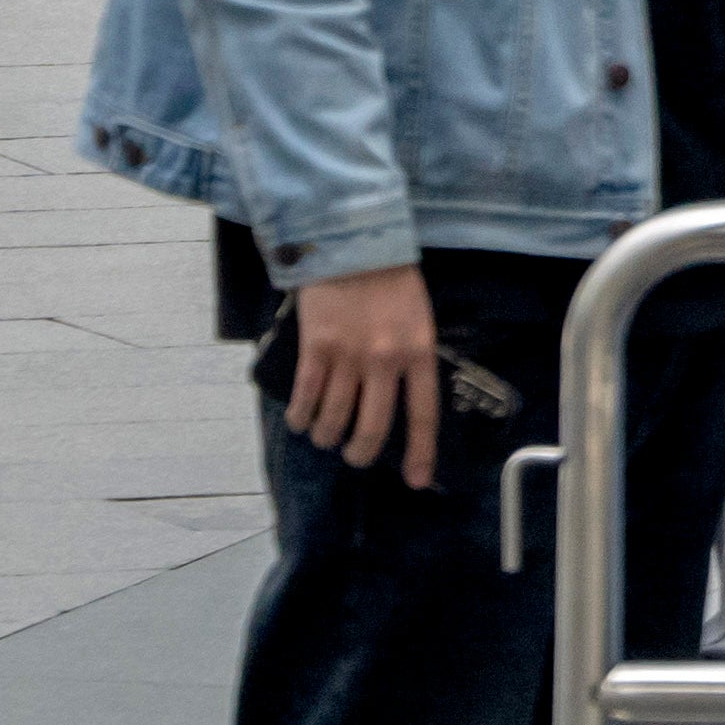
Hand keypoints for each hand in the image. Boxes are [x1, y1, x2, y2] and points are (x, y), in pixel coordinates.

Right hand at [285, 260, 447, 490]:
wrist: (354, 242)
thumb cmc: (391, 280)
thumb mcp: (419, 318)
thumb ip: (412, 357)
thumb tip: (401, 398)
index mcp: (420, 352)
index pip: (423, 414)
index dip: (420, 453)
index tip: (417, 481)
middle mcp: (386, 360)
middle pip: (374, 427)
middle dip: (362, 452)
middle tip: (355, 456)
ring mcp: (348, 356)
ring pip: (335, 419)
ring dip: (327, 436)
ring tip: (325, 436)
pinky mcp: (315, 348)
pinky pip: (306, 398)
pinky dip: (301, 417)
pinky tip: (301, 421)